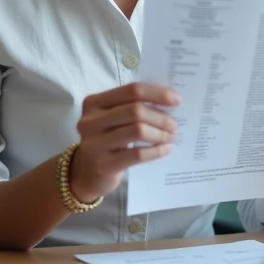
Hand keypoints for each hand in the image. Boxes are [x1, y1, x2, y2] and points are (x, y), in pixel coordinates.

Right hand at [68, 82, 178, 202]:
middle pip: (136, 110)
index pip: (132, 90)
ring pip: (138, 130)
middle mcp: (90, 121)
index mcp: (93, 102)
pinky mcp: (103, 165)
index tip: (177, 100)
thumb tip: (169, 101)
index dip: (157, 93)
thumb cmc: (107, 139)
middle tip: (174, 125)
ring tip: (170, 137)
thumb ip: (132, 106)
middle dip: (161, 117)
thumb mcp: (113, 119)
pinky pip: (137, 154)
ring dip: (160, 133)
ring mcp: (94, 143)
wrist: (86, 173)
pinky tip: (165, 150)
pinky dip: (156, 150)